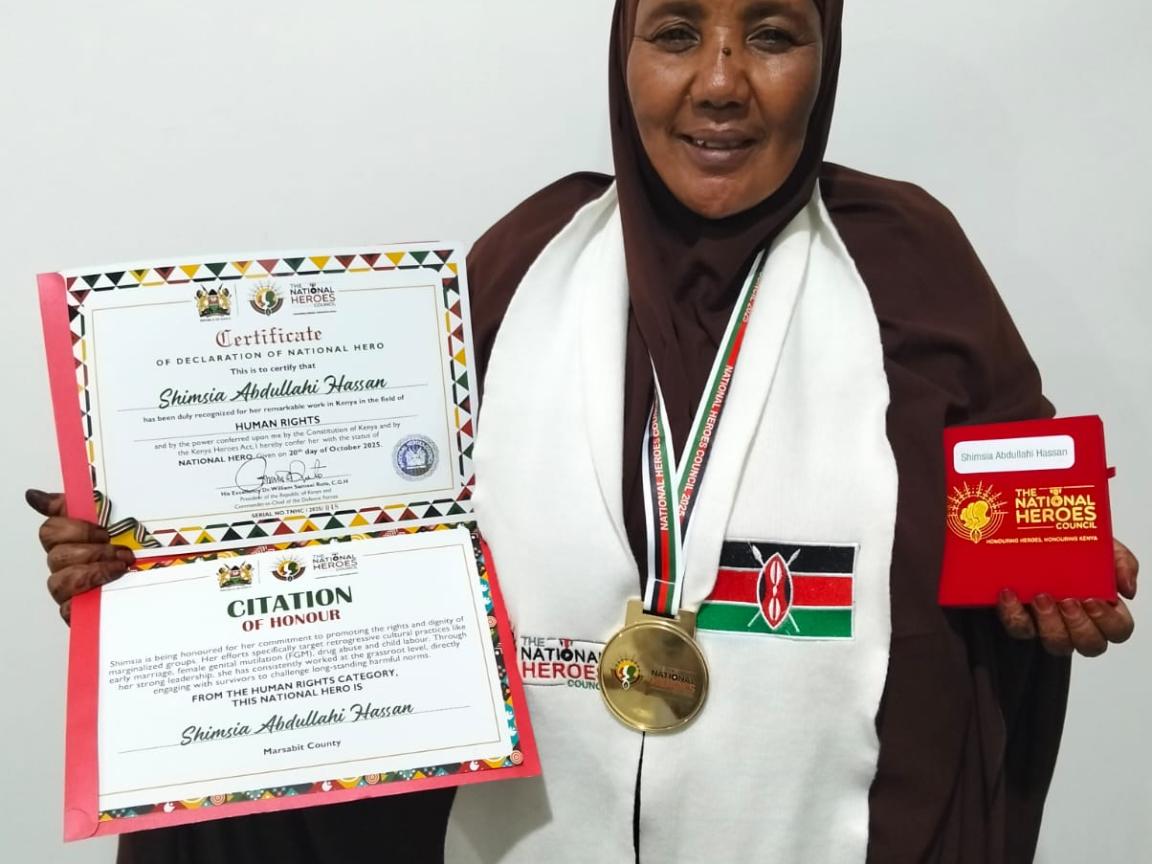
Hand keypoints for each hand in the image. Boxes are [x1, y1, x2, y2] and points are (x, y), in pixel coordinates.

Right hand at [26, 489, 134, 623]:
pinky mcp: (79, 614)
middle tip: (121, 552)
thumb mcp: (125, 520)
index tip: (104, 531)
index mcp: (74, 541)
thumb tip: (36, 496)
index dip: (75, 529)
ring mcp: (71, 590)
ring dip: (93, 572)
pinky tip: (110, 589)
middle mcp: (68, 565)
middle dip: (92, 551)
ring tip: (121, 569)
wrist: (167, 580)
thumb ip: (88, 503)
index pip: (51, 530)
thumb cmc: (145, 553)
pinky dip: (90, 597)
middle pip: (56, 555)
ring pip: (59, 582)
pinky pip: (68, 610)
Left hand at [997, 539, 1137, 656]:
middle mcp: (1078, 623)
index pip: (1118, 630)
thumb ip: (1121, 562)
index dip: (1108, 621)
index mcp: (1103, 608)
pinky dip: (1013, 613)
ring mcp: (1049, 626)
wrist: (1025, 537)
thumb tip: (1127, 589)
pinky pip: (1019, 629)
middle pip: (1090, 645)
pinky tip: (1009, 593)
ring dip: (1050, 623)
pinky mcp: (1022, 622)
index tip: (1093, 600)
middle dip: (1080, 626)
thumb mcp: (1100, 546)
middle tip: (1068, 600)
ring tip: (1040, 597)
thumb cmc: (1070, 548)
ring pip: (1057, 644)